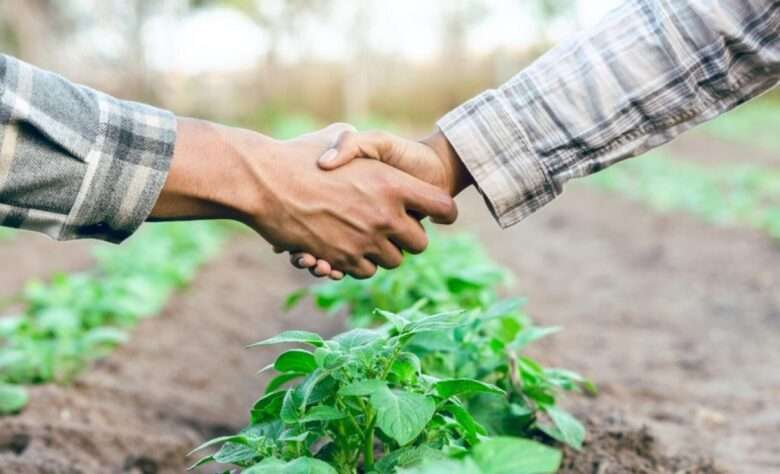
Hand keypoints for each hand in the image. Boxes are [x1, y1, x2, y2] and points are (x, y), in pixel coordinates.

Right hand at [152, 119, 457, 278]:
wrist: (264, 183)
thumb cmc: (298, 155)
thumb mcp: (336, 137)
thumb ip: (359, 143)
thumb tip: (365, 145)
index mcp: (392, 183)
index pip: (442, 207)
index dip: (445, 212)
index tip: (439, 215)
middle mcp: (385, 215)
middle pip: (420, 243)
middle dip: (410, 238)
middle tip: (395, 228)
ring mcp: (364, 240)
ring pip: (393, 261)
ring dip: (384, 252)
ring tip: (367, 237)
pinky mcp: (342, 259)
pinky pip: (365, 271)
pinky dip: (359, 263)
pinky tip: (347, 247)